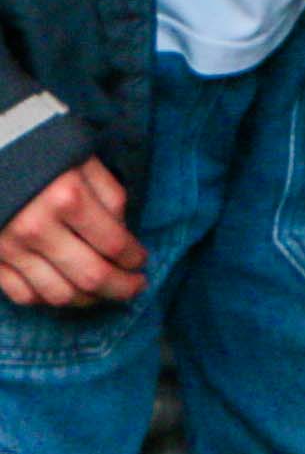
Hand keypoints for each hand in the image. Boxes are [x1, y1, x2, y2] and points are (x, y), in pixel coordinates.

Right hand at [0, 158, 144, 307]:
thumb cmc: (44, 153)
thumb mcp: (86, 163)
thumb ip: (111, 199)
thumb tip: (123, 237)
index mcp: (68, 198)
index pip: (113, 244)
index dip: (134, 259)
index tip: (142, 261)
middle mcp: (38, 229)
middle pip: (90, 277)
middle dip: (121, 288)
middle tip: (136, 286)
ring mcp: (10, 249)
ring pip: (58, 294)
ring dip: (89, 300)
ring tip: (104, 292)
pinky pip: (24, 295)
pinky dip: (50, 300)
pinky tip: (67, 291)